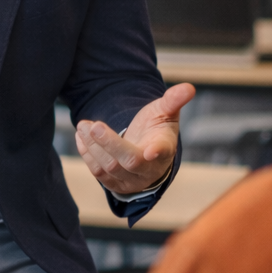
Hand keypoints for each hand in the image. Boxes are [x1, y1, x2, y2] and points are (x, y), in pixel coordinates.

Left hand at [76, 83, 195, 194]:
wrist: (146, 153)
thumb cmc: (156, 130)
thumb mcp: (165, 112)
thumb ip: (174, 100)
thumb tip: (189, 87)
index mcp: (165, 149)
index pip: (163, 151)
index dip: (157, 151)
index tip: (151, 150)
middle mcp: (150, 169)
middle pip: (129, 160)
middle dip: (109, 143)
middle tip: (93, 125)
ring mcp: (133, 180)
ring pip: (109, 167)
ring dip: (92, 146)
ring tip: (83, 126)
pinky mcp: (116, 185)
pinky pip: (98, 173)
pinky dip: (87, 154)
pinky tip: (82, 138)